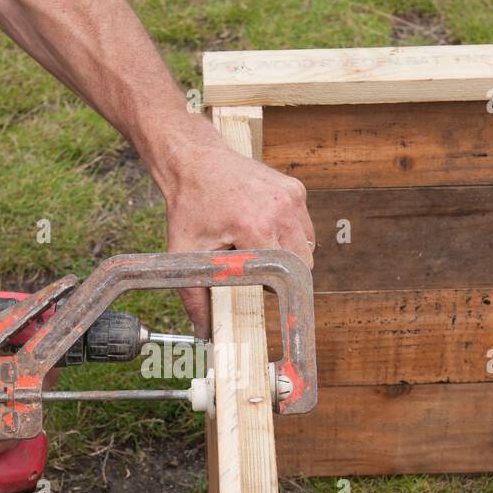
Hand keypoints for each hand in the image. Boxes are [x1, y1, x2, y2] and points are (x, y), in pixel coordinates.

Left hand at [162, 136, 314, 337]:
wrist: (194, 160)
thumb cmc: (189, 205)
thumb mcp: (185, 252)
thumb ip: (194, 296)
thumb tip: (204, 332)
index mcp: (256, 225)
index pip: (287, 275)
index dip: (277, 289)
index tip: (267, 295)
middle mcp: (280, 209)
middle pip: (303, 264)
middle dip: (284, 274)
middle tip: (258, 271)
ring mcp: (291, 196)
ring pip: (307, 246)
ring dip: (288, 255)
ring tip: (258, 247)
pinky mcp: (296, 189)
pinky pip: (303, 226)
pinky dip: (288, 235)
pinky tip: (263, 228)